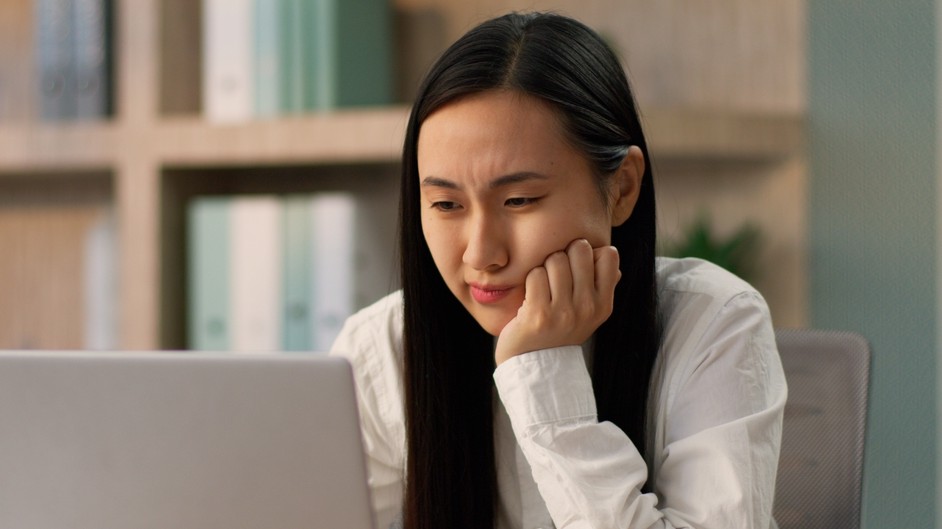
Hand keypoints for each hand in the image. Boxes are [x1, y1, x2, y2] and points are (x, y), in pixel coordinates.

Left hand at [494, 239, 620, 365]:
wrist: (535, 366)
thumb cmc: (559, 330)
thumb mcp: (589, 313)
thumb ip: (602, 283)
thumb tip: (608, 252)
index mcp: (603, 304)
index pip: (609, 254)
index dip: (590, 253)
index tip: (577, 267)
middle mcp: (588, 307)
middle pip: (580, 249)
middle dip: (564, 254)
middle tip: (556, 274)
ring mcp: (564, 312)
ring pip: (555, 259)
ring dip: (544, 267)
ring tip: (543, 287)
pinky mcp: (539, 315)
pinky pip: (535, 274)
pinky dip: (529, 281)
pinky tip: (530, 297)